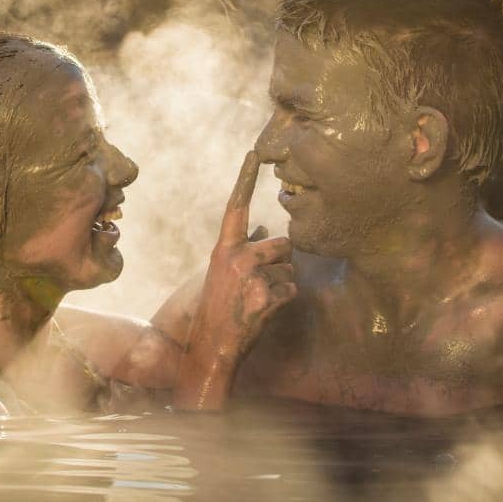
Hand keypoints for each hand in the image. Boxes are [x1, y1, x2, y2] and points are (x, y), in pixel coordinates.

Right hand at [172, 151, 295, 409]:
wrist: (210, 348)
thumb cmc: (218, 311)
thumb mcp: (221, 275)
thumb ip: (241, 251)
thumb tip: (261, 230)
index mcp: (223, 250)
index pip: (235, 207)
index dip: (244, 179)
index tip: (254, 154)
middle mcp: (237, 258)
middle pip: (282, 243)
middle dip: (282, 262)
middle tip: (261, 285)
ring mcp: (251, 277)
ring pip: (290, 270)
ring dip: (282, 285)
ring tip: (259, 301)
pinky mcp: (266, 297)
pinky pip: (292, 290)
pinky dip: (284, 302)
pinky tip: (264, 313)